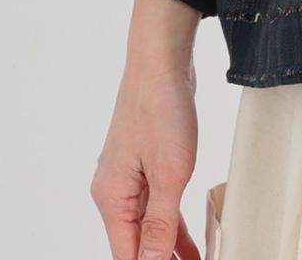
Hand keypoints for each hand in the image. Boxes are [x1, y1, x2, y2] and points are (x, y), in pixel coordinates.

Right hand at [90, 0, 202, 258]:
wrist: (162, 61)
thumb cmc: (161, 107)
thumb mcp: (170, 173)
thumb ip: (162, 224)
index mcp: (112, 198)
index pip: (128, 255)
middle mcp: (115, 191)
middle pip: (136, 244)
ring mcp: (130, 177)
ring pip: (149, 226)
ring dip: (170, 248)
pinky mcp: (147, 163)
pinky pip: (158, 205)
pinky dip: (173, 223)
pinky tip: (189, 242)